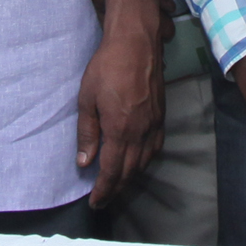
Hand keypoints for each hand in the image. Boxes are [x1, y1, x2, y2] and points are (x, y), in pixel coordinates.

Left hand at [73, 29, 163, 207]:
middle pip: (130, 172)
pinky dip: (145, 160)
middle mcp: (140, 132)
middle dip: (116, 189)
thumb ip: (87, 133)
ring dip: (131, 177)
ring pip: (144, 162)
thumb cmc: (107, 67)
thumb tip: (84, 162)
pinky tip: (138, 160)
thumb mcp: (86, 99)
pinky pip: (155, 147)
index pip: (112, 171)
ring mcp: (154, 124)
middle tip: (103, 198)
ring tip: (117, 183)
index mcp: (120, 130)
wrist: (136, 42)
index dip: (103, 190)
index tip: (95, 202)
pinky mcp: (161, 115)